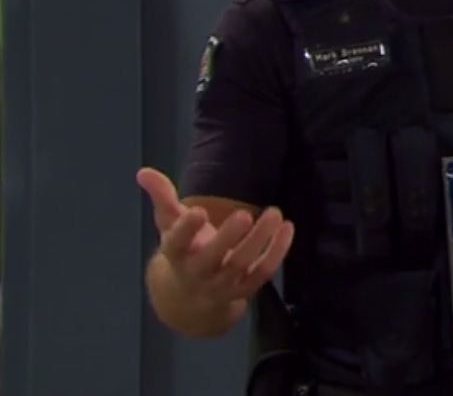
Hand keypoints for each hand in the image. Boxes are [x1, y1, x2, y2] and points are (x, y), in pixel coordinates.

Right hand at [136, 167, 293, 307]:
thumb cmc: (182, 253)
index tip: (197, 210)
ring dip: (260, 240)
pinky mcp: (245, 289)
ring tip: (275, 212)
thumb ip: (162, 198)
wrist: (187, 301)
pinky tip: (287, 228)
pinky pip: (263, 273)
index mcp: (176, 255)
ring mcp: (222, 284)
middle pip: (213, 258)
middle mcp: (198, 272)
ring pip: (242, 265)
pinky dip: (277, 252)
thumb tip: (144, 172)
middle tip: (244, 214)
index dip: (186, 229)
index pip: (177, 244)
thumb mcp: (169, 226)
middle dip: (228, 238)